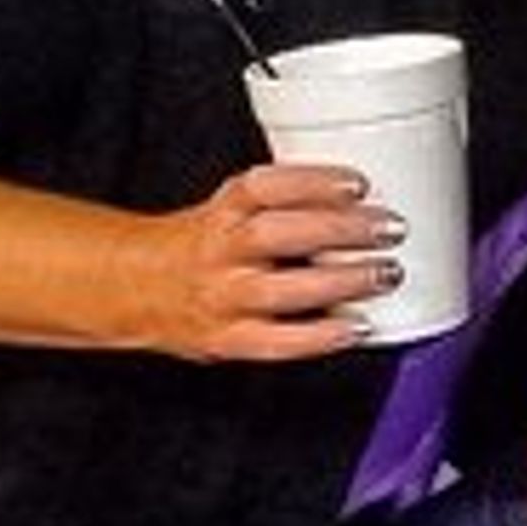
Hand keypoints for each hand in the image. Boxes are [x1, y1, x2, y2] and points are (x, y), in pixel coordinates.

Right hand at [129, 162, 398, 360]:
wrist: (136, 288)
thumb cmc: (204, 244)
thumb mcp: (232, 208)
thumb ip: (287, 204)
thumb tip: (365, 200)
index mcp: (222, 212)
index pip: (260, 188)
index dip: (311, 183)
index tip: (357, 184)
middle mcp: (218, 252)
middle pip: (274, 236)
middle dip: (339, 231)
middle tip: (389, 228)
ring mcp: (221, 298)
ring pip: (279, 290)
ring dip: (341, 282)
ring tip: (385, 274)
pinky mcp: (225, 339)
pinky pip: (275, 342)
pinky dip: (320, 337)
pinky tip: (356, 327)